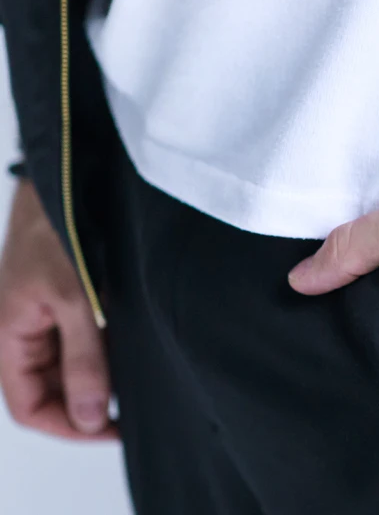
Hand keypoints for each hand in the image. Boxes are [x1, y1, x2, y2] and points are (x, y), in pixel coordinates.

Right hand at [0, 181, 115, 439]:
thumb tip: (87, 416)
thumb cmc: (59, 228)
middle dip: (87, 403)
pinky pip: (78, 340)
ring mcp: (41, 317)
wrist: (66, 179)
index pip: (29, 407)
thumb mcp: (76, 301)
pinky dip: (101, 350)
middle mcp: (20, 332)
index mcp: (9, 336)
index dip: (69, 426)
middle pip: (49, 390)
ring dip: (97, 377)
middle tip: (133, 408)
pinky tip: (130, 347)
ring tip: (136, 378)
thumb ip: (84, 359)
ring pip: (67, 366)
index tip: (113, 430)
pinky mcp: (63, 300)